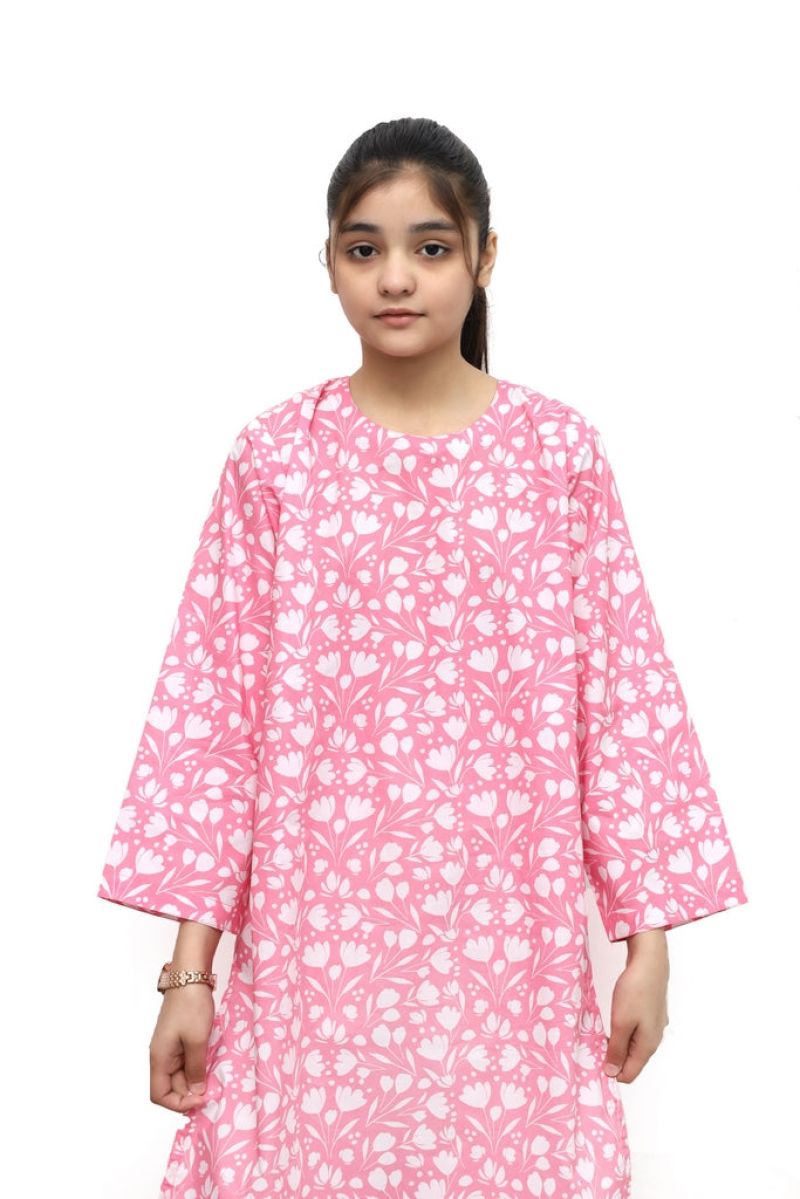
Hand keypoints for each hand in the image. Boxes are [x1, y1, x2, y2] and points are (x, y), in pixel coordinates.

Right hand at [149, 983, 214, 1112]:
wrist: (190, 975)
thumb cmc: (191, 1006)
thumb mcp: (197, 1041)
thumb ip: (196, 1069)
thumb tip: (195, 1092)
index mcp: (159, 1058)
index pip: (159, 1095)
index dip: (178, 1103)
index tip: (201, 1099)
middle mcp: (162, 1055)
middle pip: (172, 1086)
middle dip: (191, 1092)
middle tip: (215, 1090)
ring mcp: (171, 1047)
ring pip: (181, 1074)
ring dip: (197, 1079)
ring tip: (216, 1077)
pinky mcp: (180, 1038)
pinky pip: (187, 1061)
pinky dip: (199, 1065)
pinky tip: (213, 1063)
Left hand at [603, 936, 669, 1083]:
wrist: (650, 961)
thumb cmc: (636, 991)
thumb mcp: (621, 1023)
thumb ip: (617, 1050)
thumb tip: (613, 1073)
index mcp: (648, 1046)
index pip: (629, 1074)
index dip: (611, 1072)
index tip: (593, 1063)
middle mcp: (654, 1039)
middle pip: (632, 1060)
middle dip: (613, 1058)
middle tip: (593, 1046)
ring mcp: (654, 1025)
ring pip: (633, 1044)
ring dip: (617, 1043)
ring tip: (600, 1033)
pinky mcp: (651, 1012)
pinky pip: (636, 1030)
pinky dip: (623, 1030)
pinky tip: (614, 1019)